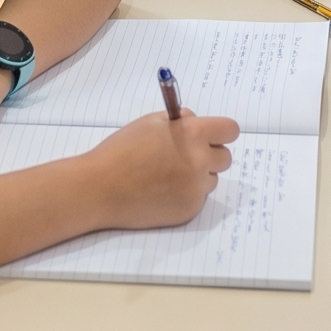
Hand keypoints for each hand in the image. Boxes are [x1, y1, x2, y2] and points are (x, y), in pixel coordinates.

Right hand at [88, 109, 237, 228]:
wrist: (100, 188)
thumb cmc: (121, 151)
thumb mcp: (150, 122)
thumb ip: (180, 120)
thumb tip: (197, 122)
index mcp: (192, 134)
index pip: (230, 130)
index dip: (220, 132)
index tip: (211, 135)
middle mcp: (200, 161)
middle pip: (225, 157)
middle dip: (210, 154)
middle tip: (185, 155)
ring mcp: (196, 189)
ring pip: (211, 179)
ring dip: (198, 176)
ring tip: (167, 175)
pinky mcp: (189, 210)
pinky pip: (197, 198)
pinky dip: (185, 194)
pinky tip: (161, 191)